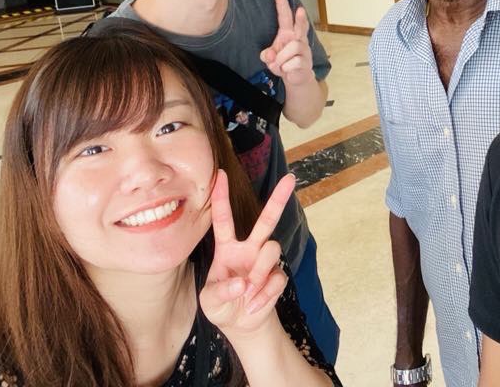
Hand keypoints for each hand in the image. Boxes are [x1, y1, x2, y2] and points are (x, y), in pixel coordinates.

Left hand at [199, 169, 295, 337]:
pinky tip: (254, 304)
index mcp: (227, 249)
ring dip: (260, 272)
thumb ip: (221, 292)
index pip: (223, 219)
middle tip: (290, 178)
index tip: (220, 174)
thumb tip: (242, 283)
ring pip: (272, 249)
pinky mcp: (277, 276)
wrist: (240, 325)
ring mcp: (264, 262)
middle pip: (266, 220)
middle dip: (278, 199)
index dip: (221, 197)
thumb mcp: (210, 302)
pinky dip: (264, 295)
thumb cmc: (221, 306)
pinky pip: (276, 278)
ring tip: (249, 291)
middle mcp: (249, 249)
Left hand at [260, 0, 314, 87]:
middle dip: (301, 18)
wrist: (296, 78)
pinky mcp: (307, 62)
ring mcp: (304, 50)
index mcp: (288, 33)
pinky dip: (285, 68)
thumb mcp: (270, 58)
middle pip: (301, 26)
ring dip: (282, 58)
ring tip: (280, 65)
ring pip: (293, 48)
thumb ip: (267, 55)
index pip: (285, 16)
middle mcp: (298, 39)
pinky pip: (294, 62)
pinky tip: (286, 71)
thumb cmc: (284, 62)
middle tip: (300, 10)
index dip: (282, 4)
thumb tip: (270, 55)